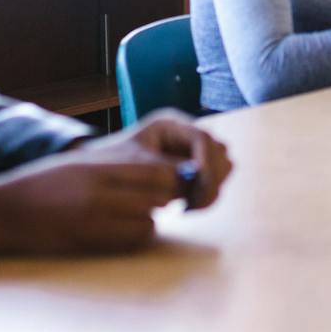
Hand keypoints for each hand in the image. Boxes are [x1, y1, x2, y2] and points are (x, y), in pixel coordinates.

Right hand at [0, 138, 182, 256]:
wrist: (5, 210)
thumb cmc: (44, 184)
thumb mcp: (80, 164)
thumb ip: (118, 167)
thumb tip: (159, 174)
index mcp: (98, 167)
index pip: (156, 171)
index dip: (170, 178)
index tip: (168, 182)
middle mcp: (100, 192)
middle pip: (159, 196)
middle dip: (165, 199)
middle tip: (158, 201)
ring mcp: (95, 220)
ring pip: (149, 221)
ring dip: (148, 220)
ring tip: (132, 216)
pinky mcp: (88, 242)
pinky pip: (129, 242)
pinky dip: (133, 237)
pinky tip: (120, 231)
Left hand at [96, 109, 232, 210]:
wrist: (107, 175)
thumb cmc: (117, 164)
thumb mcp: (137, 165)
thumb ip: (163, 170)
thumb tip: (191, 178)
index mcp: (171, 125)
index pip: (201, 137)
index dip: (205, 159)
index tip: (199, 182)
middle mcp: (188, 136)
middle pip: (219, 151)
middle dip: (211, 177)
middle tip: (192, 201)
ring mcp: (195, 153)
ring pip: (223, 168)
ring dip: (211, 188)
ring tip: (188, 205)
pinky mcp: (197, 172)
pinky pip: (216, 183)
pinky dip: (206, 196)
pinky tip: (187, 206)